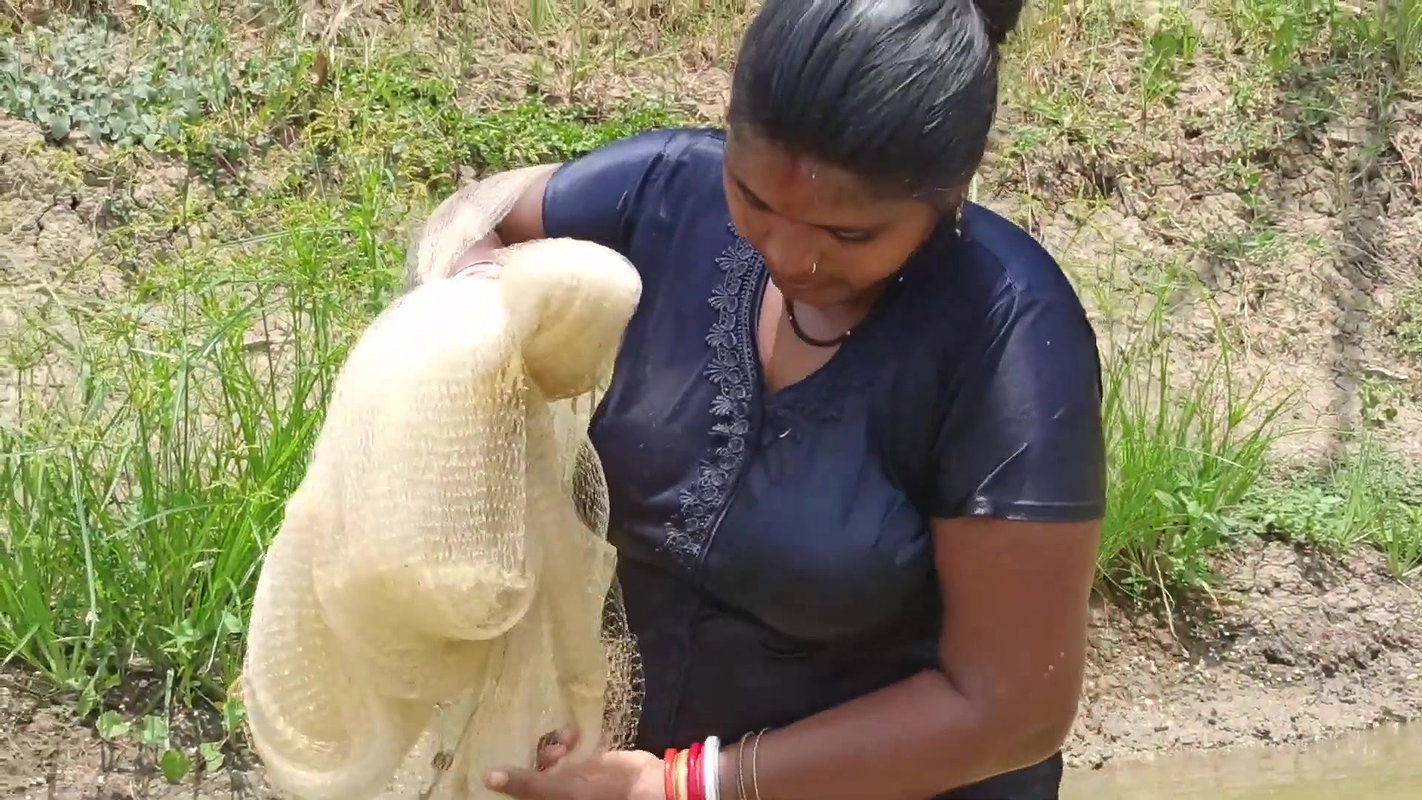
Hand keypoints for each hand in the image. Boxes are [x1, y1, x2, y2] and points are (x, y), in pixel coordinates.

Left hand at [485, 734, 662, 799]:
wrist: (646, 784)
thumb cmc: (602, 793)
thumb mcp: (561, 790)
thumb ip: (526, 783)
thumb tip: (487, 777)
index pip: (518, 791)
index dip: (509, 777)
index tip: (497, 756)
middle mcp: (556, 794)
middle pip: (531, 775)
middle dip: (532, 757)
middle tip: (539, 746)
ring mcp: (572, 779)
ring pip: (548, 760)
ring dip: (551, 746)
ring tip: (562, 741)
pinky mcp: (586, 764)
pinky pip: (568, 750)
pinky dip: (568, 740)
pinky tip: (573, 733)